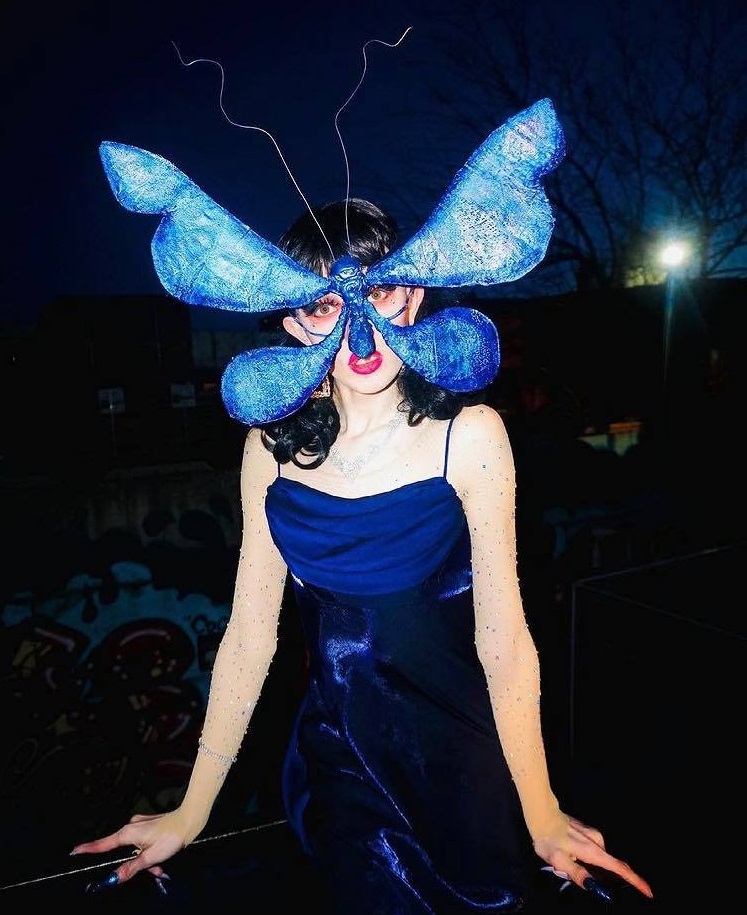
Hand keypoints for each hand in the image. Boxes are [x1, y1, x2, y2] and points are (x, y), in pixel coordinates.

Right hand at [70, 810, 190, 892]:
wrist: (189, 821)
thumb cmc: (170, 837)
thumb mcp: (150, 857)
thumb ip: (131, 868)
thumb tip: (114, 878)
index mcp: (127, 833)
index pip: (103, 844)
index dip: (89, 849)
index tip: (74, 851)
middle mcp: (131, 827)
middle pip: (124, 852)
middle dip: (137, 864)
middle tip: (154, 869)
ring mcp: (140, 825)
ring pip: (136, 850)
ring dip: (146, 860)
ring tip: (161, 864)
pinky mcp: (148, 825)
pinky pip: (143, 843)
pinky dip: (150, 852)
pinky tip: (162, 855)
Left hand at [533, 813, 653, 901]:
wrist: (541, 815)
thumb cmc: (549, 839)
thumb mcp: (559, 860)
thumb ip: (577, 874)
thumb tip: (594, 886)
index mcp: (593, 851)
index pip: (620, 868)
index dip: (635, 881)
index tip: (648, 891)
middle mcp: (597, 842)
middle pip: (612, 865)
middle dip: (605, 877)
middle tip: (580, 874)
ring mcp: (593, 836)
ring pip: (600, 859)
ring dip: (590, 866)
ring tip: (567, 863)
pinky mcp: (588, 832)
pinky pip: (594, 851)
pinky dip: (587, 858)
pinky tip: (570, 854)